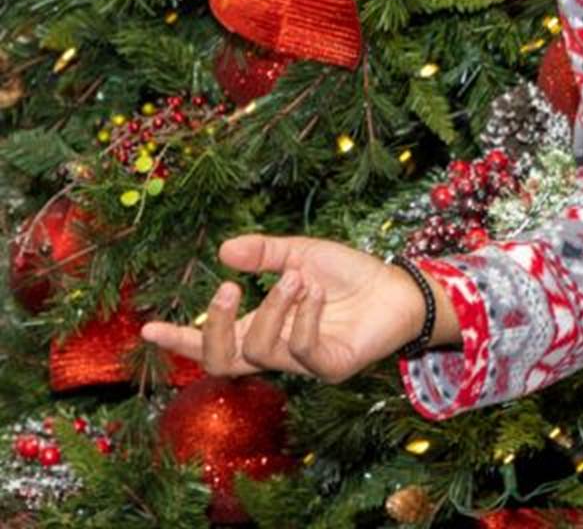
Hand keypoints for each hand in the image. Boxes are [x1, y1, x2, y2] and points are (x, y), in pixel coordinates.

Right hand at [138, 235, 426, 382]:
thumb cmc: (348, 276)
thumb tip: (223, 250)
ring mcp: (302, 363)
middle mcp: (275, 349)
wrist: (400, 287)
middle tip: (228, 288)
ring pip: (261, 352)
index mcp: (260, 327)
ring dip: (273, 308)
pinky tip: (314, 292)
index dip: (179, 340)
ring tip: (297, 278)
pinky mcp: (331, 366)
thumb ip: (264, 254)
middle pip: (222, 362)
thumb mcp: (300, 255)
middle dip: (213, 328)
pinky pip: (302, 351)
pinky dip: (302, 318)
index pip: (210, 344)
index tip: (147, 328)